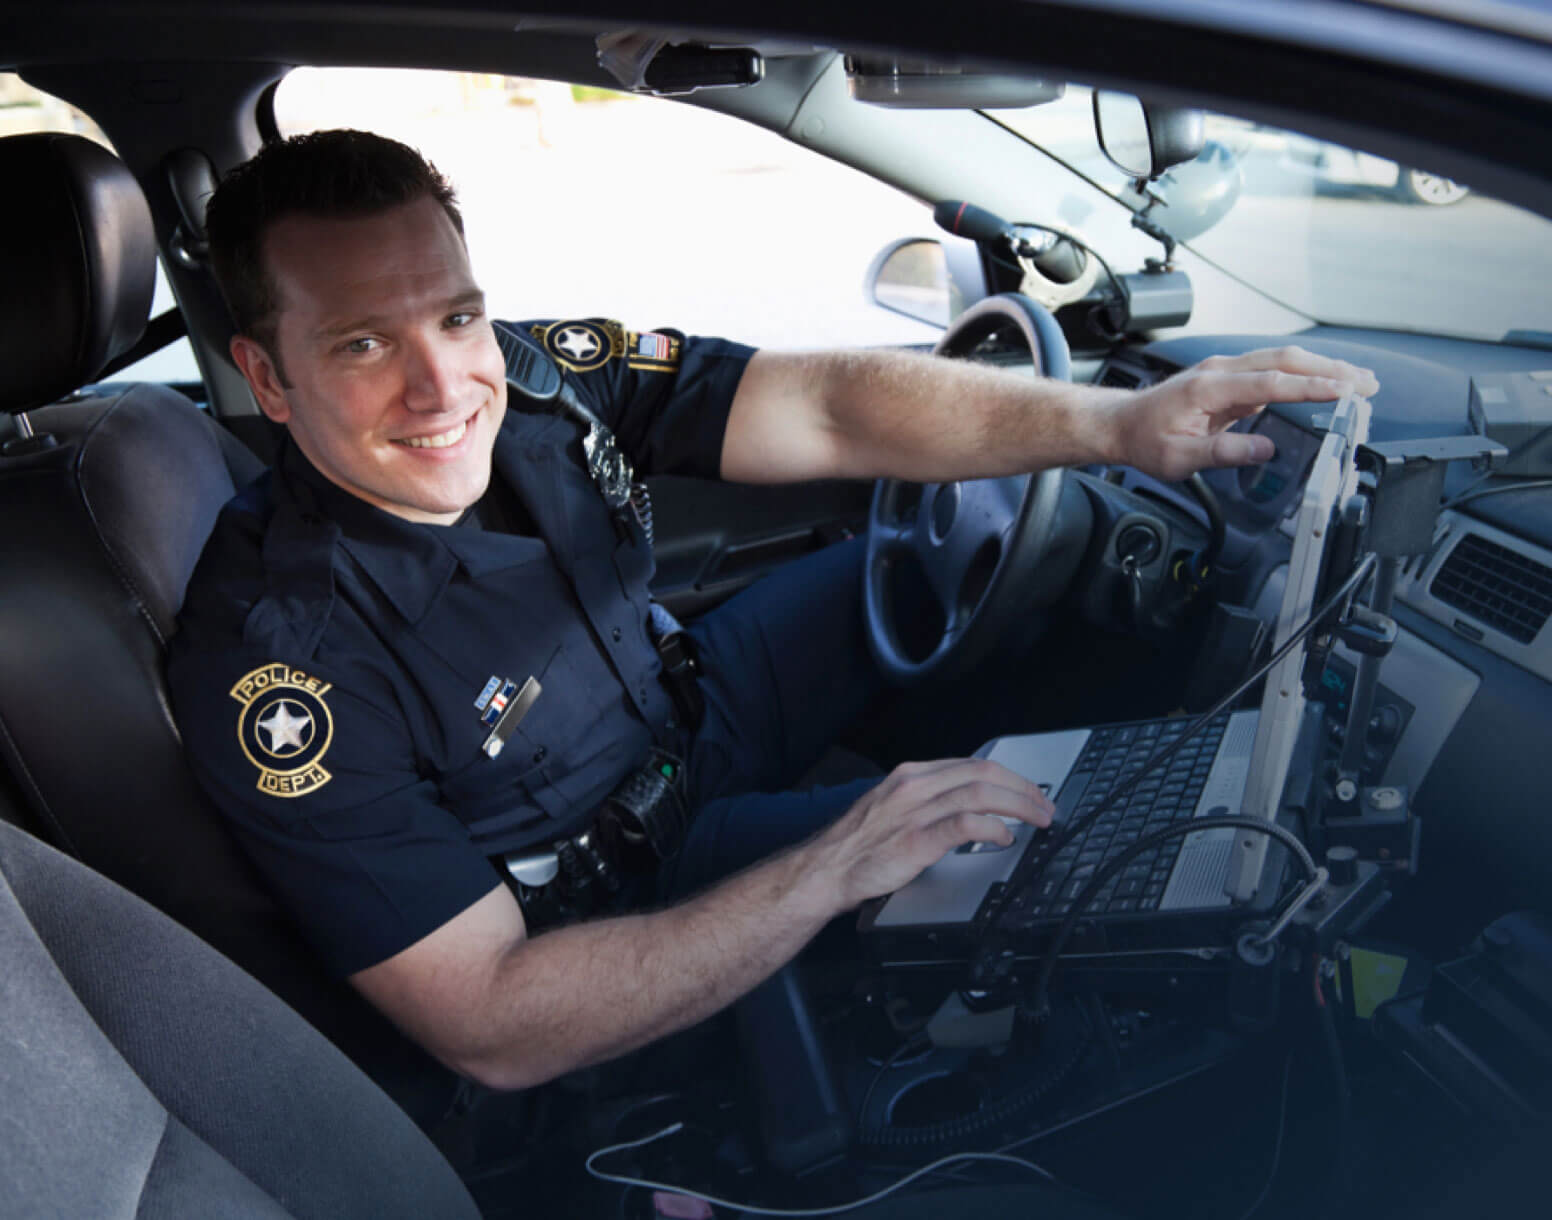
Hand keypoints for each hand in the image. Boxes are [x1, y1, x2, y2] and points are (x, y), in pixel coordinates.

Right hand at [806, 759, 1054, 910]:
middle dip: (1023, 788)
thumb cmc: (857, 846)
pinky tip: (1005, 837)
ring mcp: (915, 811)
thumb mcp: (892, 807)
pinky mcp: (916, 840)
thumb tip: (967, 806)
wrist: (825, 870)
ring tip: (1038, 819)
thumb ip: (927, 801)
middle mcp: (915, 786)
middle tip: (1045, 805)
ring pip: (981, 793)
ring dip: (1019, 805)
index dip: (1008, 776)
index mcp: (911, 775)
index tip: (1028, 791)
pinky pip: (965, 825)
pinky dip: (993, 828)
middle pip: (984, 773)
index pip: (972, 764)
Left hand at [1112, 346, 1379, 481]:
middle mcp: (1220, 371)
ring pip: (1282, 361)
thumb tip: (1265, 450)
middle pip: (1285, 361)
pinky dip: (1303, 375)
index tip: (1345, 391)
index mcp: (1209, 387)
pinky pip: (1273, 371)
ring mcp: (1225, 371)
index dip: (1310, 387)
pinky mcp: (1229, 379)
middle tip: (1368, 383)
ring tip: (1360, 380)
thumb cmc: (1146, 441)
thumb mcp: (1179, 458)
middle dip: (1330, 370)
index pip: (1270, 383)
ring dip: (1322, 368)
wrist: (1122, 424)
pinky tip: (1326, 384)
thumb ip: (1223, 453)